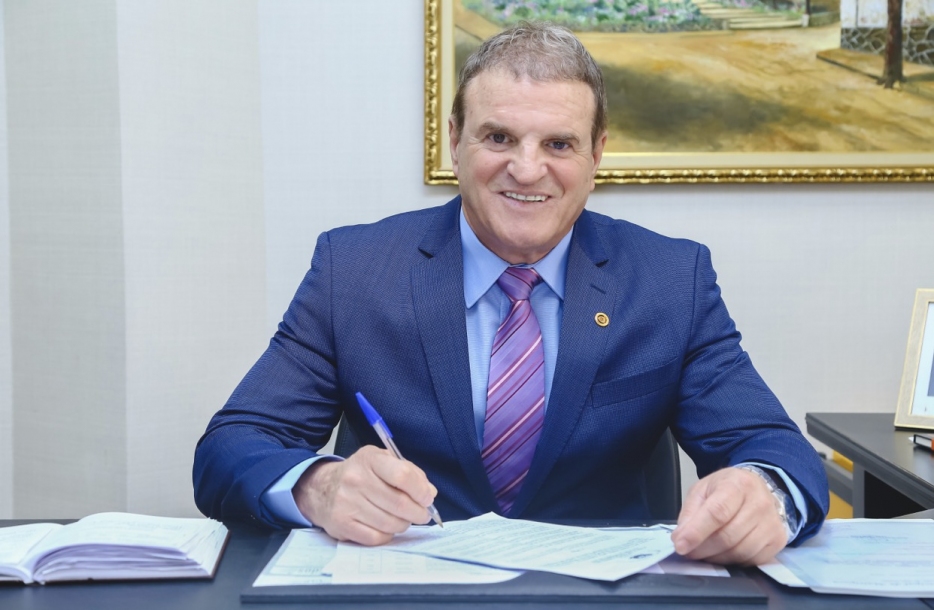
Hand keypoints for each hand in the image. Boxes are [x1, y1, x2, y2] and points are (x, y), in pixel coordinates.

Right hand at [292, 445, 437, 544]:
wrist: (321, 489)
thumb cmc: (360, 474)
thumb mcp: (382, 461)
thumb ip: (409, 472)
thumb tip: (428, 493)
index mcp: (369, 459)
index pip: (403, 475)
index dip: (421, 490)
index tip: (427, 498)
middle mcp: (356, 480)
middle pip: (399, 503)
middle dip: (418, 512)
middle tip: (422, 514)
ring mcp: (347, 503)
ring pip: (391, 523)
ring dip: (404, 524)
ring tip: (403, 519)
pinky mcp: (342, 525)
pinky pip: (376, 537)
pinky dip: (387, 535)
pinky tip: (386, 526)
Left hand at [670, 467, 787, 564]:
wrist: (758, 489)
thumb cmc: (726, 489)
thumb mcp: (702, 490)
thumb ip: (690, 513)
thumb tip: (681, 539)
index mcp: (737, 484)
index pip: (717, 512)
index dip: (697, 532)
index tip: (680, 545)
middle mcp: (759, 503)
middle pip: (727, 536)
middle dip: (702, 549)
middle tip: (689, 551)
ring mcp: (772, 523)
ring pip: (739, 552)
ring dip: (716, 558)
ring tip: (705, 551)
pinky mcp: (778, 540)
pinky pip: (752, 560)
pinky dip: (733, 561)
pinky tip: (723, 553)